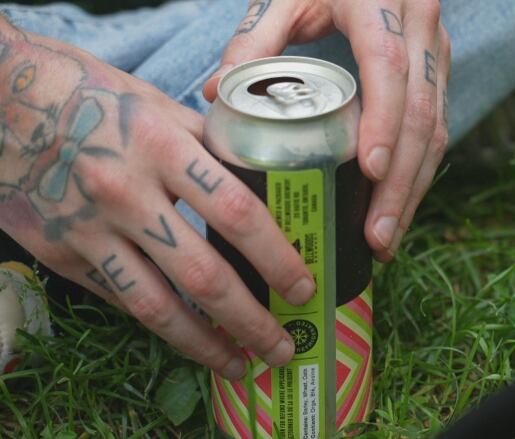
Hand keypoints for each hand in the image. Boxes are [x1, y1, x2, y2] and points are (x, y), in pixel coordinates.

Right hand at [0, 21, 315, 378]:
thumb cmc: (89, 93)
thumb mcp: (157, 105)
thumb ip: (209, 144)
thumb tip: (261, 178)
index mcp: (161, 146)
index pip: (235, 212)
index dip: (275, 257)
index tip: (302, 285)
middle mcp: (126, 193)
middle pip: (203, 274)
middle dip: (251, 320)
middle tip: (283, 345)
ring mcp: (89, 229)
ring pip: (157, 306)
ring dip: (205, 343)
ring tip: (240, 364)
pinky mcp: (61, 253)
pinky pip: (121, 299)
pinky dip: (160, 323)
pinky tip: (189, 338)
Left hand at [203, 0, 450, 261]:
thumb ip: (253, 39)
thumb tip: (217, 93)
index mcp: (380, 0)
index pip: (389, 64)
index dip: (383, 120)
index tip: (369, 172)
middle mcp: (420, 25)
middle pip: (420, 111)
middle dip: (401, 180)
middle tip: (376, 234)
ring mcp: (436, 52)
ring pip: (437, 128)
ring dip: (414, 189)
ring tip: (385, 239)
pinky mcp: (439, 74)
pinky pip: (437, 129)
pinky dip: (418, 174)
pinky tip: (396, 209)